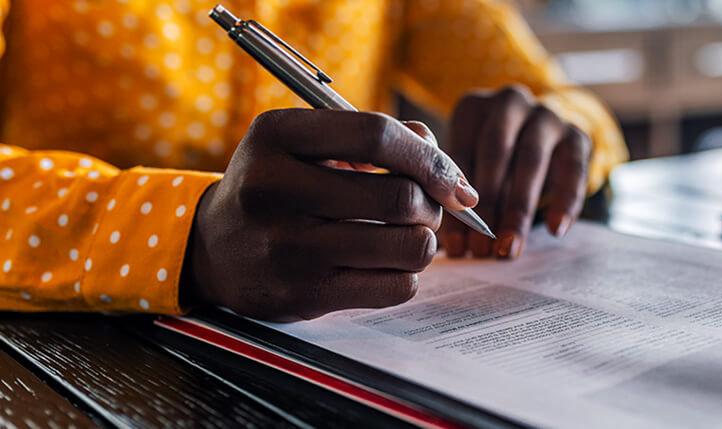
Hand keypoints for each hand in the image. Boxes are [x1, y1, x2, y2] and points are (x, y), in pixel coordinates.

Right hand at [181, 109, 478, 321]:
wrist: (211, 250)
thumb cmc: (277, 187)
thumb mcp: (306, 144)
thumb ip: (374, 137)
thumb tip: (440, 161)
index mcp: (276, 136)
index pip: (377, 136)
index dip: (429, 156)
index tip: (450, 177)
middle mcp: (275, 189)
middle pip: (400, 197)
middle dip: (431, 203)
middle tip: (424, 207)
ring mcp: (288, 247)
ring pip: (409, 246)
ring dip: (425, 241)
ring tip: (407, 234)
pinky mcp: (304, 294)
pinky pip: (397, 286)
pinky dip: (406, 274)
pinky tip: (386, 263)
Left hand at [440, 85, 591, 259]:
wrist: (545, 138)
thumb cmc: (496, 162)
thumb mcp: (472, 168)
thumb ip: (461, 198)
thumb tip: (457, 247)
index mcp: (473, 108)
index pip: (459, 156)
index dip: (455, 203)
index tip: (456, 246)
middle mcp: (509, 103)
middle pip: (495, 152)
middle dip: (488, 205)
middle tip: (482, 250)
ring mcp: (546, 115)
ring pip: (531, 159)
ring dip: (519, 208)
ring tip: (510, 247)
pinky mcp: (577, 134)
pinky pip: (574, 168)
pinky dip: (565, 200)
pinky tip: (555, 229)